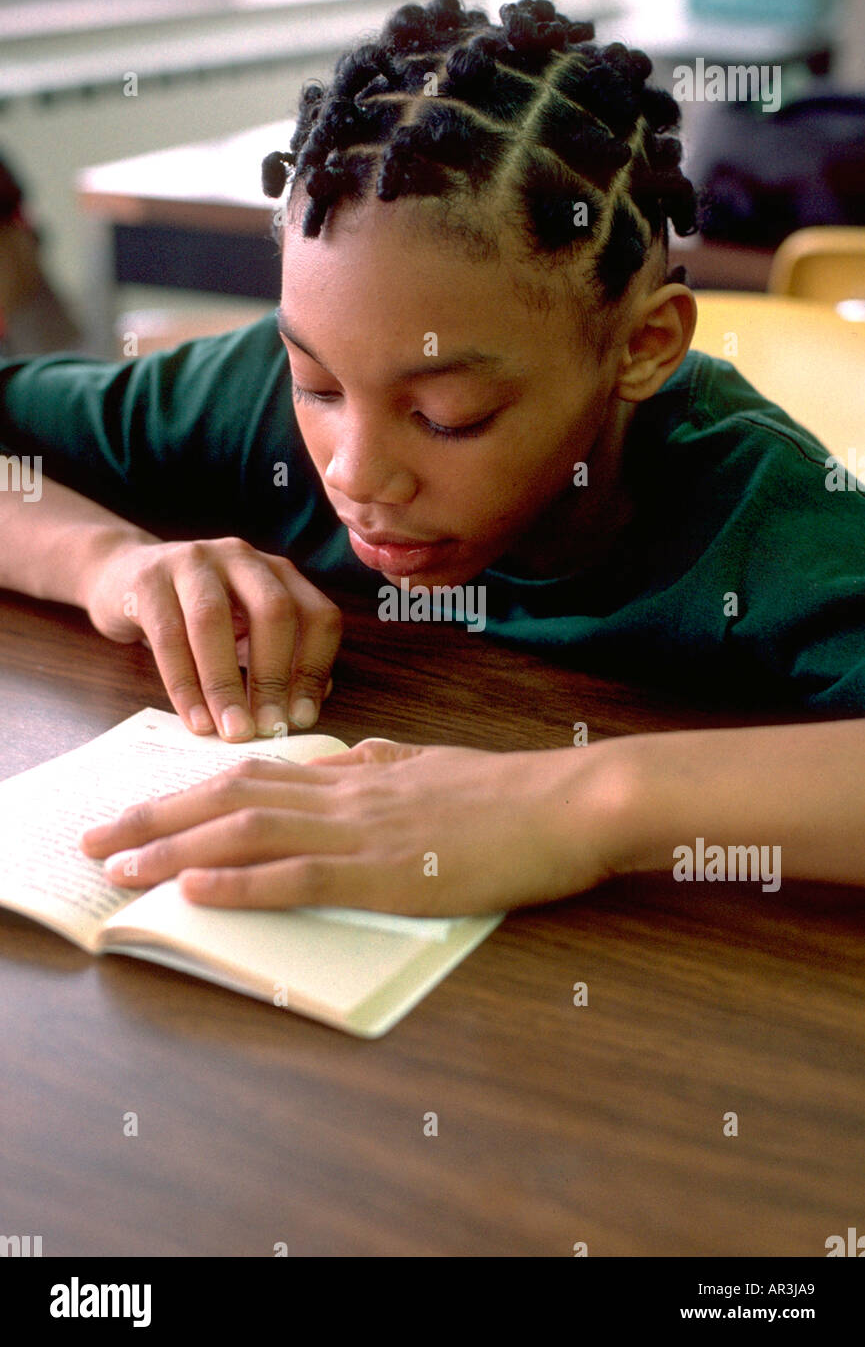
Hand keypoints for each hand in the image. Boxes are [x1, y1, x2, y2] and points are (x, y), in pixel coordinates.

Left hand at [79, 738, 628, 915]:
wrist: (568, 802)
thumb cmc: (513, 791)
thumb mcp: (440, 764)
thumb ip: (390, 761)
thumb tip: (354, 754)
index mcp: (358, 774)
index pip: (255, 776)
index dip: (191, 791)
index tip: (144, 806)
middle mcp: (345, 794)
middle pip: (230, 798)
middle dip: (154, 819)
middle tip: (95, 839)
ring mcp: (363, 832)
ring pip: (249, 832)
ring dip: (176, 849)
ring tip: (118, 866)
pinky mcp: (388, 871)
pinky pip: (299, 875)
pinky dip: (241, 883)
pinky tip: (196, 889)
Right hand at [84, 535, 341, 740]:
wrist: (122, 576)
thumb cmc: (194, 614)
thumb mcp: (244, 632)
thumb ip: (278, 658)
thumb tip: (310, 701)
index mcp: (277, 572)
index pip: (317, 615)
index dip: (315, 668)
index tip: (303, 717)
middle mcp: (242, 558)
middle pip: (273, 611)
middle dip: (274, 676)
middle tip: (269, 728)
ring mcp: (193, 561)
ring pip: (214, 621)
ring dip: (226, 684)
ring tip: (232, 731)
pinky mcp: (149, 579)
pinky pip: (169, 636)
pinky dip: (184, 684)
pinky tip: (196, 719)